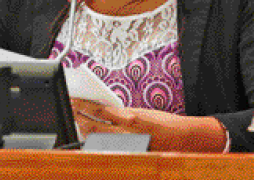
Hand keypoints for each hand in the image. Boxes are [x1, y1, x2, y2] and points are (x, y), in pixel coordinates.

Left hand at [71, 98, 226, 151]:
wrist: (186, 138)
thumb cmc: (165, 123)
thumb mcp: (141, 112)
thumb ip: (121, 114)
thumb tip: (102, 112)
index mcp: (129, 116)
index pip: (98, 109)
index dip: (82, 106)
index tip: (71, 100)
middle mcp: (127, 132)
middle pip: (94, 126)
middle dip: (78, 119)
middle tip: (68, 111)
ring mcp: (128, 146)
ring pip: (99, 140)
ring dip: (86, 132)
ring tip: (75, 124)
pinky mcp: (132, 154)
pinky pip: (110, 149)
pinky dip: (99, 144)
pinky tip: (91, 141)